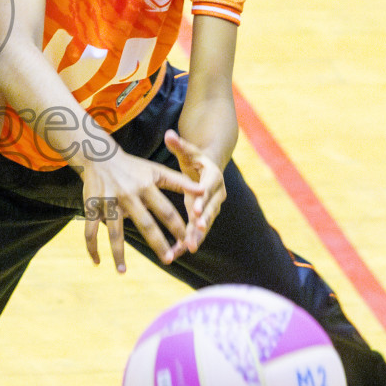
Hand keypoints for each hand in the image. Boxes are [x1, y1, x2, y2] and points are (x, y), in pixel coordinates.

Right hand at [77, 147, 204, 272]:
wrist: (98, 156)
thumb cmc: (133, 167)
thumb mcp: (156, 171)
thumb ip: (179, 182)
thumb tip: (203, 192)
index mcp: (145, 186)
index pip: (166, 210)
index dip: (177, 226)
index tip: (187, 242)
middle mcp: (128, 195)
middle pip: (144, 223)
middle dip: (157, 243)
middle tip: (168, 260)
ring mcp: (108, 202)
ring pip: (113, 232)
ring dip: (118, 253)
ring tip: (123, 272)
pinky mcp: (91, 207)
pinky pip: (90, 231)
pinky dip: (92, 247)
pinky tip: (98, 262)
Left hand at [164, 129, 225, 252]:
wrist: (209, 168)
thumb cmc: (195, 158)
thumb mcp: (188, 151)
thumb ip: (179, 144)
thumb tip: (169, 134)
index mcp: (213, 177)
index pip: (207, 190)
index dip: (202, 201)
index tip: (194, 211)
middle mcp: (216, 193)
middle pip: (209, 210)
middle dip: (201, 224)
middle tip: (194, 235)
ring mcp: (213, 206)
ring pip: (205, 223)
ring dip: (197, 236)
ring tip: (187, 249)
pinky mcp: (205, 216)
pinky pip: (198, 230)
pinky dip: (190, 240)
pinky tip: (178, 252)